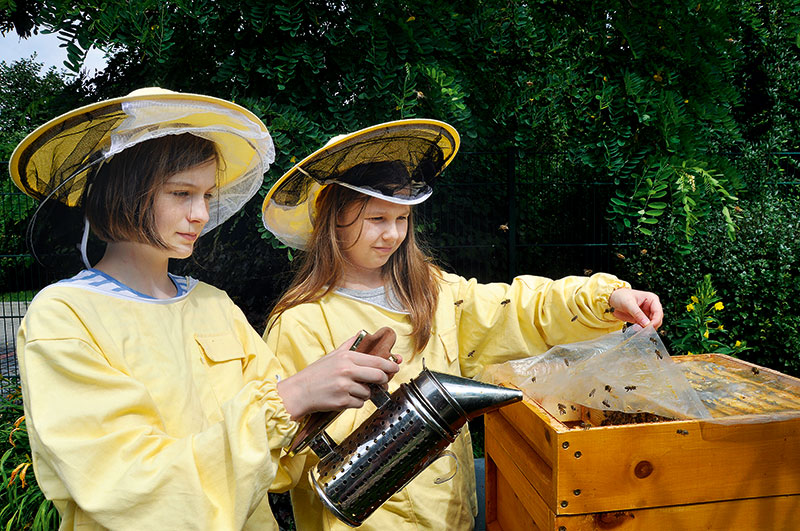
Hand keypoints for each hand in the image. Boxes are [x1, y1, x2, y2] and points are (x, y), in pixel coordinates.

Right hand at [277, 334, 401, 419]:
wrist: (299, 392)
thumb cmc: (316, 374)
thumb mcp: (333, 354)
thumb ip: (349, 345)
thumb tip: (362, 334)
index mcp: (346, 357)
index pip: (376, 361)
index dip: (390, 365)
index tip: (395, 367)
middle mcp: (347, 370)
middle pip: (378, 376)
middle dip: (383, 380)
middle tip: (382, 382)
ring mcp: (345, 386)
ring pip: (369, 392)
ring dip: (365, 393)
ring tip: (352, 390)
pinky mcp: (342, 401)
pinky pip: (360, 403)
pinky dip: (355, 402)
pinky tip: (345, 398)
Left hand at [608, 288, 663, 329]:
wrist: (612, 300)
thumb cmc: (620, 296)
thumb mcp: (628, 303)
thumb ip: (638, 314)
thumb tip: (646, 324)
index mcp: (652, 299)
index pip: (658, 312)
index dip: (655, 321)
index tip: (649, 327)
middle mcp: (652, 307)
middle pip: (657, 320)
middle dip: (651, 326)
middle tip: (643, 330)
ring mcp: (647, 314)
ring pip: (652, 325)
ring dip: (646, 329)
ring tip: (637, 329)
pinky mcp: (641, 320)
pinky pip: (645, 327)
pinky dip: (642, 330)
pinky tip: (635, 329)